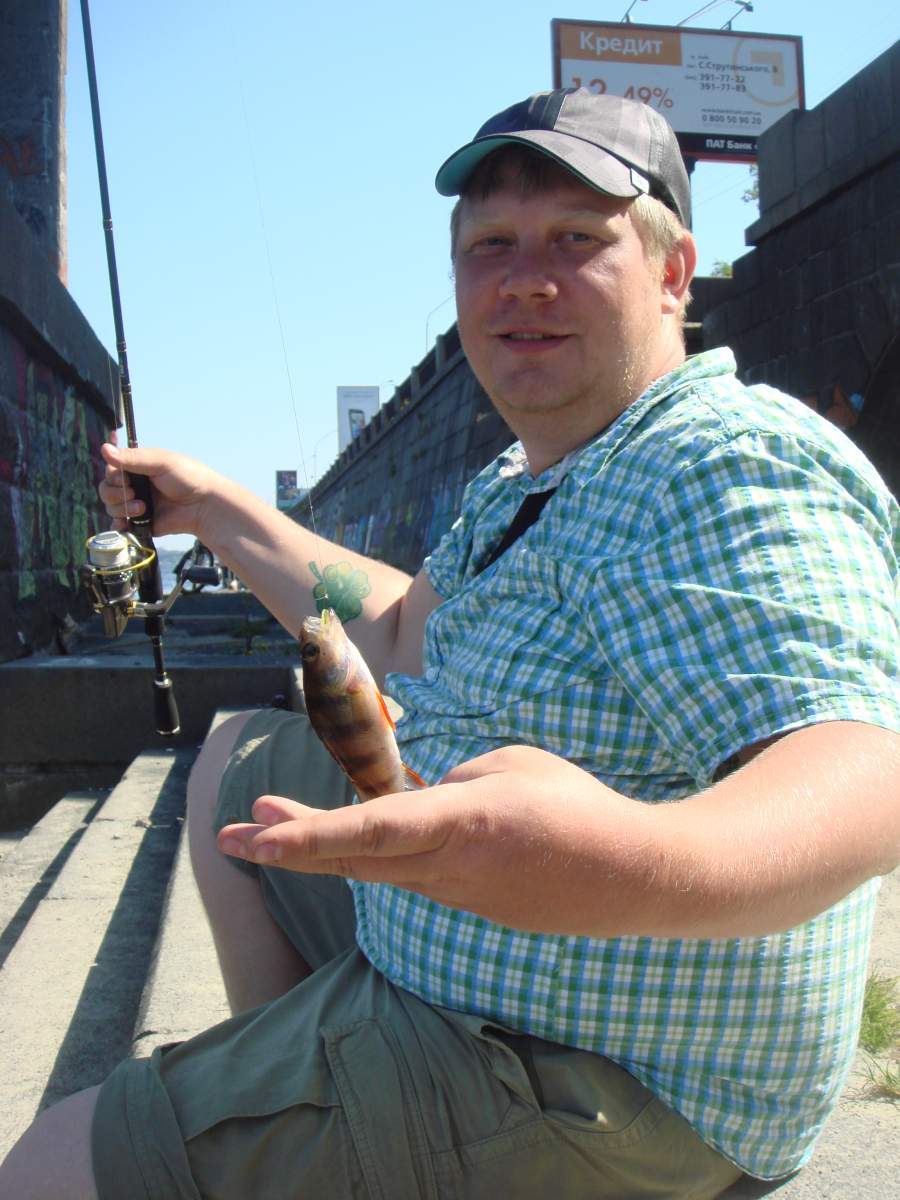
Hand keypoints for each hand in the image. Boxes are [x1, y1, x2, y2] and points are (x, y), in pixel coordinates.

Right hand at [98, 444, 224, 539]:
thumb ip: (132, 458)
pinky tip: (127, 522)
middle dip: (115, 493)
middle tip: (132, 493)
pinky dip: (120, 524)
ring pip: (112, 507)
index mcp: (139, 468)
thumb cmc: (188, 477)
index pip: (111, 470)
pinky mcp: (142, 523)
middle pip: (107, 489)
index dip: (113, 476)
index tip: (123, 478)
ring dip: (121, 508)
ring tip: (142, 508)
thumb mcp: (160, 462)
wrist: (205, 505)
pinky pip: (121, 525)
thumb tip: (104, 448)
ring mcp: (137, 505)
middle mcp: (136, 485)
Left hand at [217, 745, 644, 935]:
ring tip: (271, 823)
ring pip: (376, 870)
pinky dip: (378, 856)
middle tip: (227, 836)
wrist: (632, 878)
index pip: (369, 829)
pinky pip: (414, 877)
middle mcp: (448, 867)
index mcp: (462, 821)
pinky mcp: (470, 908)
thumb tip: (423, 798)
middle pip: (353, 858)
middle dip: (287, 846)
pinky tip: (369, 836)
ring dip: (323, 846)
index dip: (306, 834)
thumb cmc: (576, 807)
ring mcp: (457, 895)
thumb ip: (453, 782)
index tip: (252, 832)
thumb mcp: (510, 765)